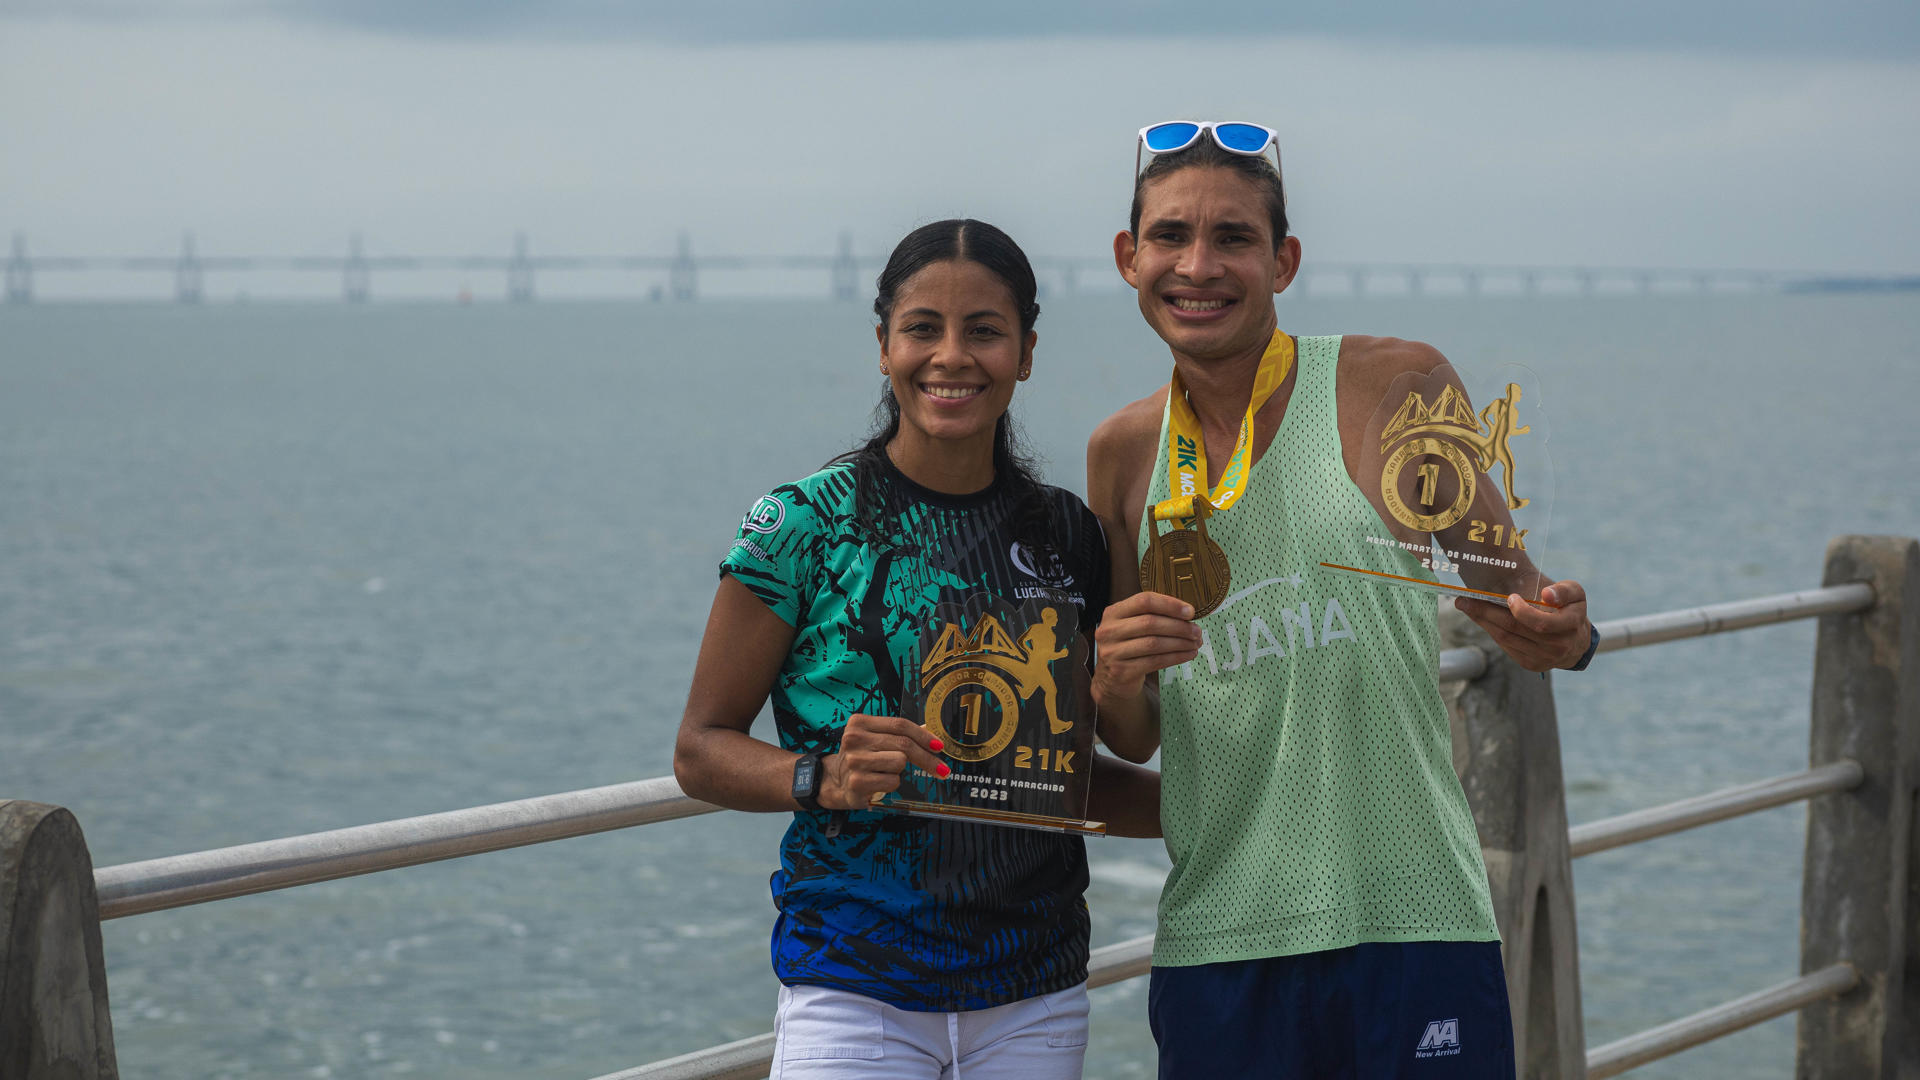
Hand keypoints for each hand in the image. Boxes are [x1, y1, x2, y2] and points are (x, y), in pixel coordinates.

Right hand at [819, 713, 949, 809]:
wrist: (835, 781)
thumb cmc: (862, 758)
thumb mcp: (875, 739)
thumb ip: (898, 734)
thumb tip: (929, 733)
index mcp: (859, 723)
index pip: (899, 725)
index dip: (923, 735)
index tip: (939, 746)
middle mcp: (854, 739)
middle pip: (903, 744)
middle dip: (927, 758)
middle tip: (942, 769)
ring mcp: (854, 760)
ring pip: (899, 762)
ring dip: (899, 770)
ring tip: (886, 772)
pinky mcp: (857, 782)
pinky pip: (892, 781)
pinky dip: (891, 784)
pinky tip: (879, 783)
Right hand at [1093, 591, 1203, 704]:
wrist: (1111, 679)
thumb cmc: (1128, 647)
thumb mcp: (1131, 626)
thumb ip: (1152, 615)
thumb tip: (1187, 613)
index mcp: (1113, 613)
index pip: (1143, 601)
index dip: (1170, 604)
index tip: (1190, 611)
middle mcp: (1109, 631)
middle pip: (1150, 623)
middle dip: (1179, 626)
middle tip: (1197, 631)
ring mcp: (1113, 652)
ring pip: (1154, 643)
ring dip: (1180, 643)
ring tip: (1195, 643)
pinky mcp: (1122, 671)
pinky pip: (1155, 661)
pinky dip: (1176, 657)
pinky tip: (1188, 654)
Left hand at [1455, 579, 1590, 672]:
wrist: (1576, 642)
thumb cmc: (1570, 610)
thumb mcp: (1575, 594)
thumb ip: (1563, 590)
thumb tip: (1546, 594)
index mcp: (1570, 625)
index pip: (1540, 622)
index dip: (1522, 611)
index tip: (1509, 597)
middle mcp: (1558, 646)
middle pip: (1514, 629)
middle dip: (1486, 612)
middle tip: (1464, 599)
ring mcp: (1543, 658)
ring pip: (1505, 638)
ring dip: (1483, 621)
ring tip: (1466, 606)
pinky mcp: (1531, 665)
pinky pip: (1506, 646)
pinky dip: (1491, 631)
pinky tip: (1481, 619)